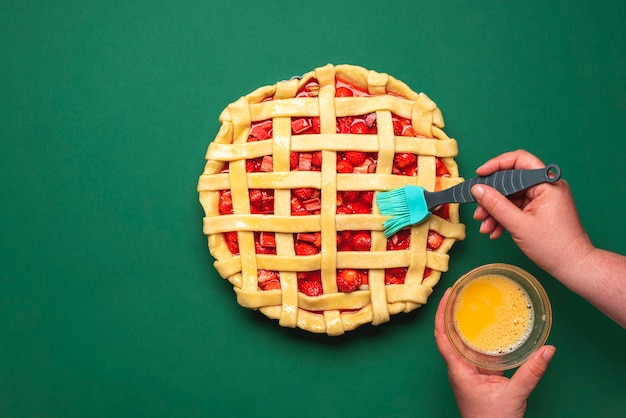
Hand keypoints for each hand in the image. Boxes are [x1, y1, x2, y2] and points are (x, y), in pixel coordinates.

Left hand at [434, 288, 555, 417]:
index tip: (447, 294)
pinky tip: (489, 329)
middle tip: (460, 291)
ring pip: (462, 342)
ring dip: (464, 323)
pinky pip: (476, 352)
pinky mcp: (479, 376)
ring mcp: (468, 372)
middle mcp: (460, 368)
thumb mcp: (515, 394)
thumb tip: (547, 350)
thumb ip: (531, 372)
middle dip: (451, 312)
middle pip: (449, 334)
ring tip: (471, 303)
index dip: (442, 313)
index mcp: (459, 369)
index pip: (442, 335)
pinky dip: (480, 338)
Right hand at [471, 149, 593, 278]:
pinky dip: (504, 217)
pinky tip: (495, 231)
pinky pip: (516, 207)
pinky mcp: (540, 209)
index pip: (519, 161)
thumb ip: (496, 205)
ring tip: (485, 227)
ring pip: (511, 197)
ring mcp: (543, 198)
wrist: (572, 266)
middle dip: (492, 197)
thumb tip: (478, 189)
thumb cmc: (554, 246)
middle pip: (511, 181)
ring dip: (495, 211)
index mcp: (547, 183)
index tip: (480, 175)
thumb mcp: (519, 224)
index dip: (496, 165)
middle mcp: (546, 186)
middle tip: (478, 210)